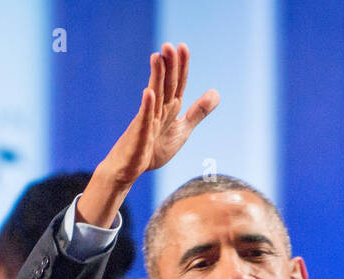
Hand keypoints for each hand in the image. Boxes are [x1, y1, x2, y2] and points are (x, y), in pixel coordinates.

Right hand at [77, 43, 218, 227]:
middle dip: (168, 66)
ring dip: (156, 78)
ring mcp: (146, 122)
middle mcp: (157, 111)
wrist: (128, 169)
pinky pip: (143, 120)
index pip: (177, 84)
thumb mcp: (181, 130)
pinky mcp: (139, 137)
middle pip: (166, 86)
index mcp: (168, 109)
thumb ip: (197, 112)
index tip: (183, 47)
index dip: (181, 67)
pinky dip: (146, 107)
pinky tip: (148, 93)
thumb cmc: (152, 148)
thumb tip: (216, 93)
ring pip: (154, 97)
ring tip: (157, 57)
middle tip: (169, 45)